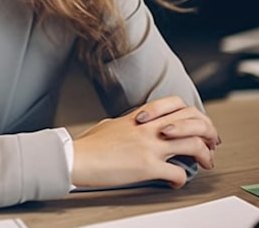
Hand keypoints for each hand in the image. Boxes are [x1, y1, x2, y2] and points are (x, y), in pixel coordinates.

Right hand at [71, 96, 219, 188]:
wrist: (76, 156)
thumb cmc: (89, 144)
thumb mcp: (110, 124)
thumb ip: (127, 124)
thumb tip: (129, 128)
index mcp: (139, 117)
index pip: (176, 104)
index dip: (192, 115)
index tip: (196, 127)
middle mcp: (148, 128)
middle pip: (192, 120)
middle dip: (208, 132)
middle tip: (210, 143)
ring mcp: (149, 146)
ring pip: (193, 143)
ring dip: (204, 155)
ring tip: (205, 162)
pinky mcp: (147, 166)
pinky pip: (178, 173)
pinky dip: (182, 179)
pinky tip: (176, 181)